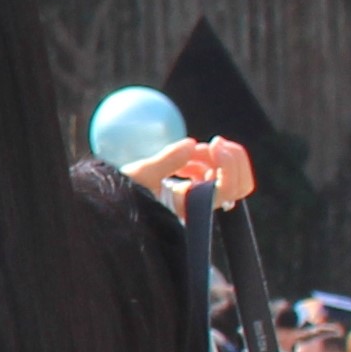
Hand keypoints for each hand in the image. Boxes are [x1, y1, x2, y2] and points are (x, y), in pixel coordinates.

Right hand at [119, 136, 254, 206]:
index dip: (230, 163)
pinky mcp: (191, 191)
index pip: (229, 187)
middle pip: (240, 184)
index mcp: (192, 206)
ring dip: (213, 157)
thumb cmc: (120, 198)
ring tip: (186, 153)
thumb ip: (167, 160)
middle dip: (233, 158)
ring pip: (226, 177)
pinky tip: (181, 162)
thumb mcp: (140, 176)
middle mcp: (199, 205)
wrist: (110, 209)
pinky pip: (210, 174)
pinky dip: (201, 161)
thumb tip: (191, 144)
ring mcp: (197, 198)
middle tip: (215, 142)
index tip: (213, 143)